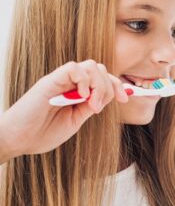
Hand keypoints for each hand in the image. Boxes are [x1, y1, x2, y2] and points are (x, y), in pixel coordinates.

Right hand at [0, 60, 127, 159]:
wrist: (18, 140)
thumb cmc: (42, 133)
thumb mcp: (75, 121)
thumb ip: (89, 107)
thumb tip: (107, 97)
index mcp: (77, 93)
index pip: (103, 79)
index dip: (117, 86)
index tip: (125, 99)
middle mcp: (70, 84)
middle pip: (100, 69)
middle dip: (109, 86)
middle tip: (98, 107)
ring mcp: (60, 81)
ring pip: (90, 66)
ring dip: (98, 85)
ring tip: (90, 105)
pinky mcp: (50, 81)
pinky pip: (73, 68)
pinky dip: (84, 81)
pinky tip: (81, 97)